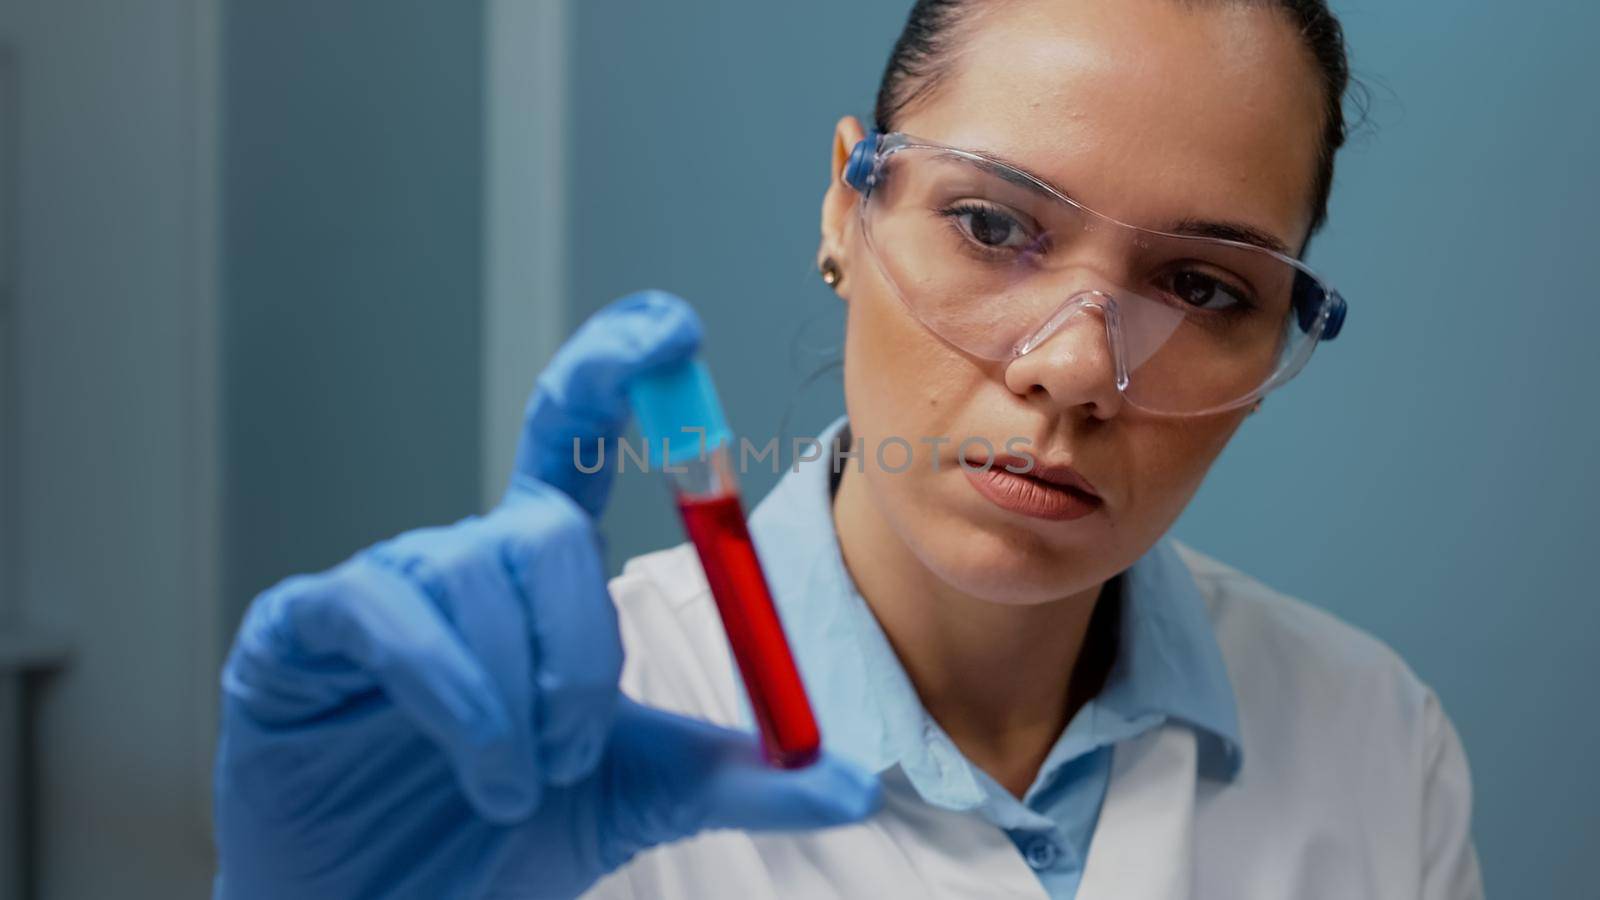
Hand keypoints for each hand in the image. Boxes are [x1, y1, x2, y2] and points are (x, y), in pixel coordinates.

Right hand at [213, 290, 880, 899]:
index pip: (575, 442)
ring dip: (517, 690)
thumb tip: (855, 780)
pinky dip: (447, 683)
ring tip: (514, 785)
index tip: (672, 327)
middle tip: (576, 747)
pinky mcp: (300, 633)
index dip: (613, 372)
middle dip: (583, 643)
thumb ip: (744, 777)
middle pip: (541, 523)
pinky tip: (477, 760)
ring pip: (473, 569)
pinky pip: (380, 611)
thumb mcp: (643, 797)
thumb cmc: (507, 834)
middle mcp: (464, 563)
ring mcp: (380, 591)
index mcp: (541, 576)